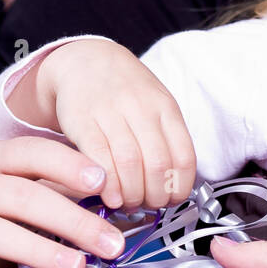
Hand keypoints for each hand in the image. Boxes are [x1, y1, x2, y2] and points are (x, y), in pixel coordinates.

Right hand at [37, 39, 195, 209]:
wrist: (86, 61)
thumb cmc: (125, 91)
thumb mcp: (156, 106)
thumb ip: (167, 140)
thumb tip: (175, 187)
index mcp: (165, 109)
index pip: (183, 157)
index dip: (180, 188)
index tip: (172, 200)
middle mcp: (141, 109)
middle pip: (157, 165)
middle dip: (155, 196)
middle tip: (147, 205)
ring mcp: (111, 113)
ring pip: (130, 163)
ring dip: (131, 194)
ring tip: (128, 203)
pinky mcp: (83, 120)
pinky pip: (99, 156)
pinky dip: (107, 183)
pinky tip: (109, 196)